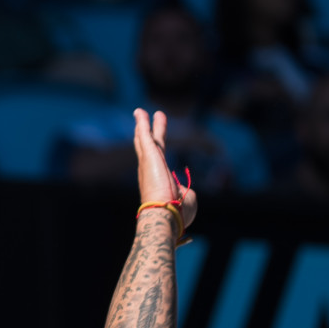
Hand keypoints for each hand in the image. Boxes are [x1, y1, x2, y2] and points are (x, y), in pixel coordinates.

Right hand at [131, 107, 197, 239]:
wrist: (165, 215)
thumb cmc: (178, 212)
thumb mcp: (188, 200)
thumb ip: (187, 193)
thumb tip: (187, 192)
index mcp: (158, 180)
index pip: (157, 161)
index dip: (158, 151)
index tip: (157, 144)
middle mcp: (149, 170)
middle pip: (149, 146)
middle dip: (149, 133)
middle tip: (147, 120)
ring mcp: (147, 163)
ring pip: (144, 139)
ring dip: (143, 125)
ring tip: (140, 112)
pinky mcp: (149, 156)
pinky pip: (145, 136)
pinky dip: (142, 124)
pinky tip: (140, 113)